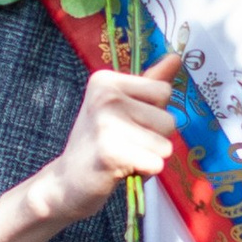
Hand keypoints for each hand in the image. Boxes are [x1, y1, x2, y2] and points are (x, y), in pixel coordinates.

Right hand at [0, 64, 178, 241]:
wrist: (65, 184)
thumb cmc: (99, 145)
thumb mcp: (121, 108)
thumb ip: (149, 84)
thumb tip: (176, 57)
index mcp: (106, 80)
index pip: (163, 92)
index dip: (153, 114)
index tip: (127, 125)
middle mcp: (105, 96)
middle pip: (168, 119)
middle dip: (154, 139)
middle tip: (125, 146)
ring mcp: (106, 122)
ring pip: (165, 144)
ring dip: (150, 158)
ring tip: (124, 158)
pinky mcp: (110, 152)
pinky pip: (156, 163)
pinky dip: (145, 173)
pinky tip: (121, 171)